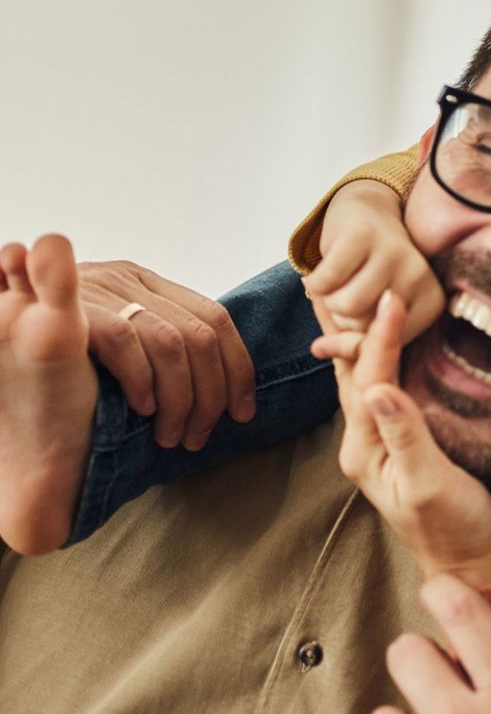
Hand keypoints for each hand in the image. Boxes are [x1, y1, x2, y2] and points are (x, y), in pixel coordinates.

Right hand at [76, 260, 255, 448]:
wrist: (2, 359)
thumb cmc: (59, 366)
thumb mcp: (114, 341)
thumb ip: (157, 344)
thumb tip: (222, 380)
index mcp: (147, 282)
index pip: (215, 320)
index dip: (238, 368)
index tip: (243, 410)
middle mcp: (130, 279)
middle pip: (202, 335)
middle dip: (214, 391)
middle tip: (204, 433)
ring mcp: (101, 290)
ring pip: (174, 342)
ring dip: (183, 397)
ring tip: (175, 434)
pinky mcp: (74, 310)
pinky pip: (127, 340)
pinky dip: (144, 380)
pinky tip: (142, 411)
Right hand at [303, 181, 444, 341]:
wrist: (367, 213)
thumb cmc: (370, 273)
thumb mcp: (374, 312)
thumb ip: (355, 343)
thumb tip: (322, 350)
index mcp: (431, 302)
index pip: (383, 346)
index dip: (359, 338)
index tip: (361, 313)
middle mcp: (419, 276)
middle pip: (363, 327)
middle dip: (343, 316)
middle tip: (349, 290)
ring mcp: (393, 252)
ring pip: (346, 306)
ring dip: (329, 299)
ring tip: (338, 282)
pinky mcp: (362, 235)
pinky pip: (325, 281)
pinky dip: (314, 281)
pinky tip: (324, 270)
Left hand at [312, 289, 490, 587]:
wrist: (468, 565)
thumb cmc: (455, 528)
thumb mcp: (430, 483)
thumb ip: (406, 435)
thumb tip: (380, 387)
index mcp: (366, 449)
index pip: (371, 377)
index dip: (382, 336)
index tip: (393, 294)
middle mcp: (363, 443)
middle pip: (350, 372)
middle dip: (342, 327)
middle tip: (325, 280)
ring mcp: (378, 443)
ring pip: (360, 377)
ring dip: (351, 338)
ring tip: (337, 302)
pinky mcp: (397, 442)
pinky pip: (379, 387)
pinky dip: (374, 357)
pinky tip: (375, 345)